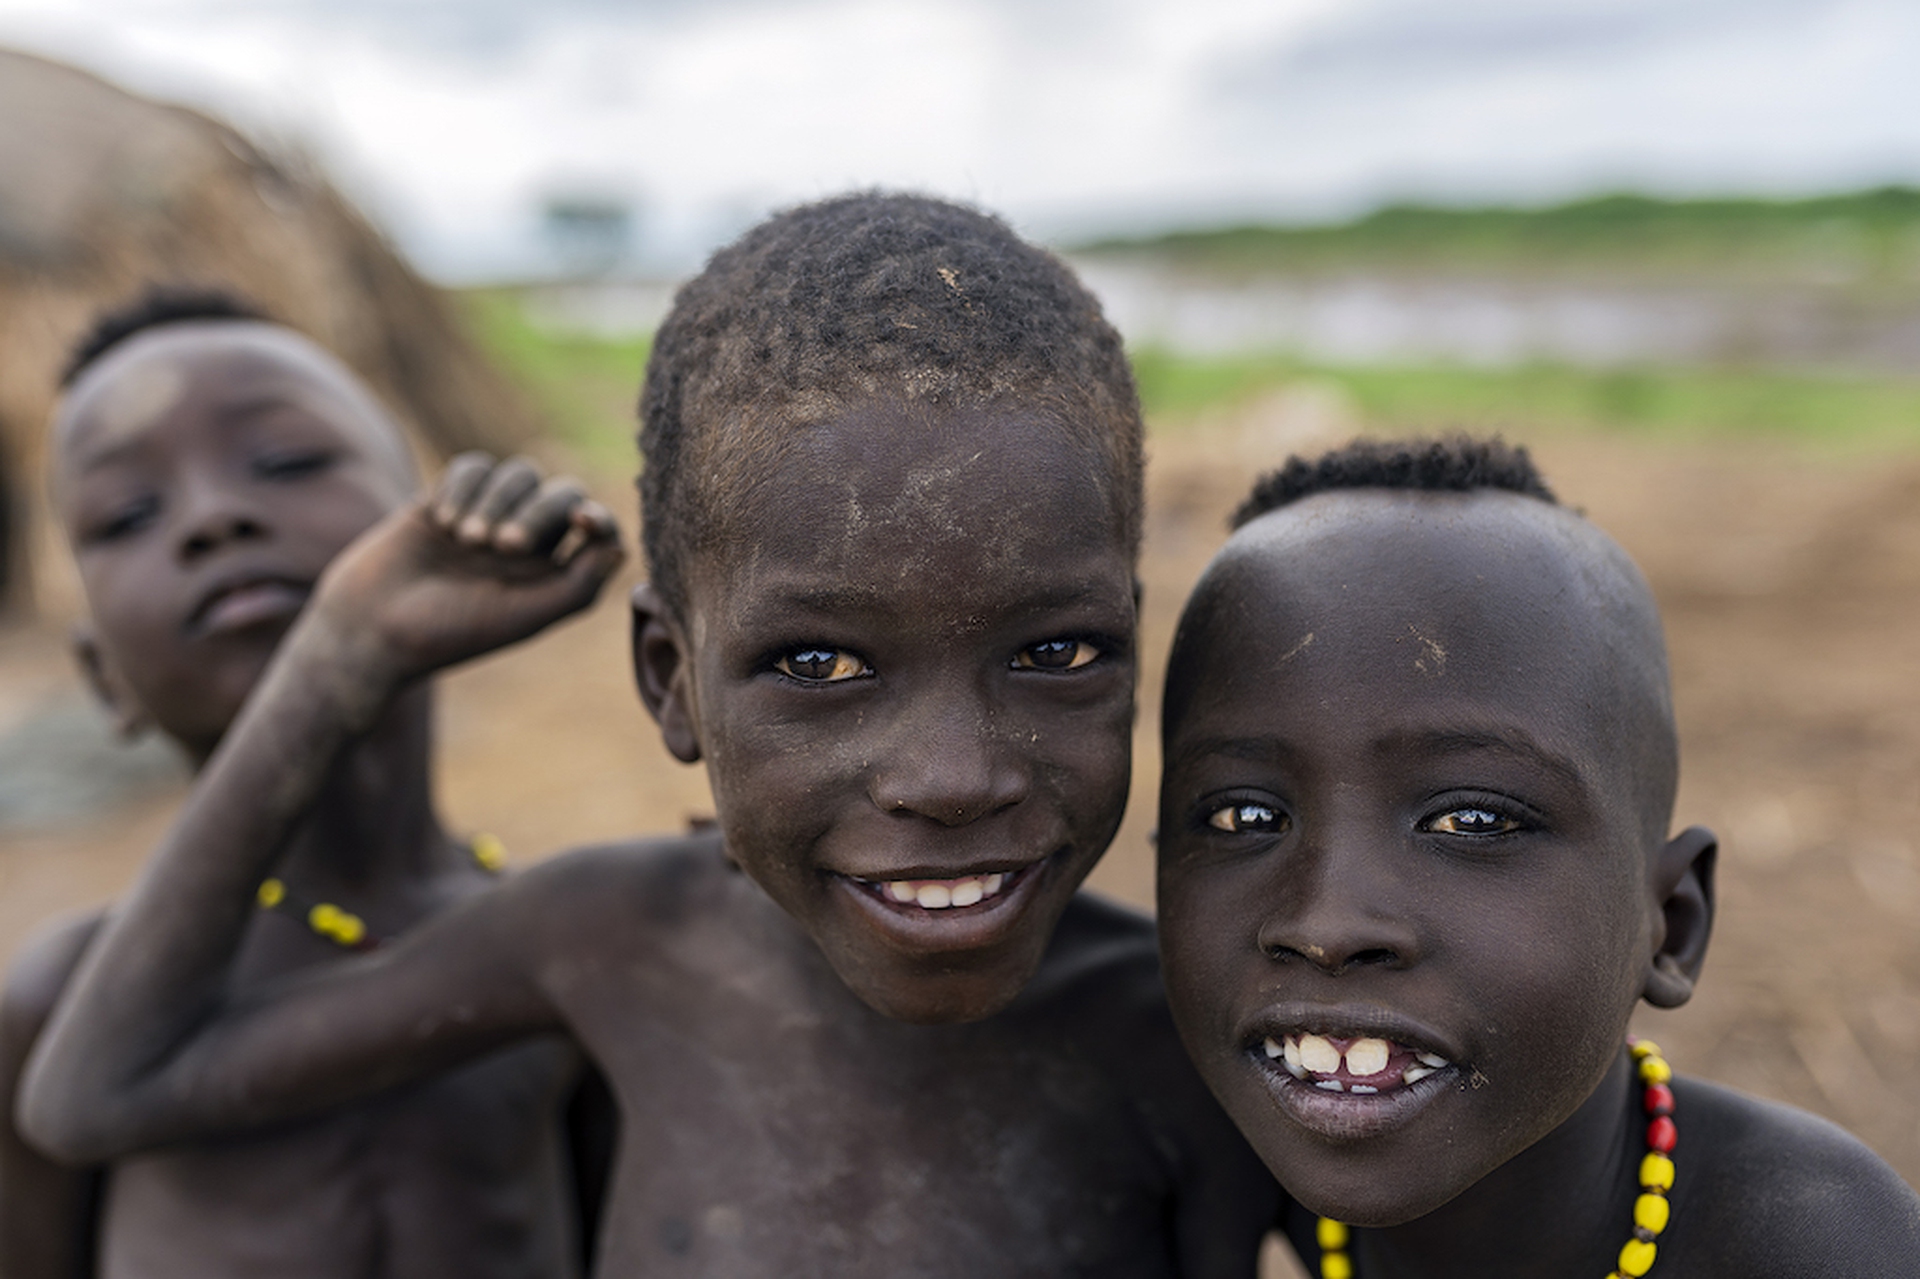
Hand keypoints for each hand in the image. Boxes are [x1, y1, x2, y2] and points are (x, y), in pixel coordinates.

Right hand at [307, 453, 623, 687]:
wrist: (372, 628)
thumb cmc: (452, 632)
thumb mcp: (524, 618)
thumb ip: (579, 586)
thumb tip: (617, 545)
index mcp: (555, 572)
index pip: (597, 530)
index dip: (599, 516)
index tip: (583, 520)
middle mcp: (528, 542)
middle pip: (561, 494)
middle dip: (538, 511)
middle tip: (503, 547)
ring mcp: (488, 515)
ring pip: (519, 474)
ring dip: (497, 502)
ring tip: (466, 540)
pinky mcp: (449, 497)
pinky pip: (475, 466)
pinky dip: (464, 488)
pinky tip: (443, 523)